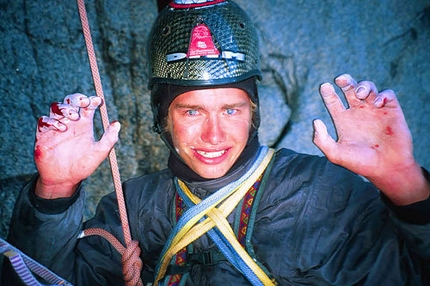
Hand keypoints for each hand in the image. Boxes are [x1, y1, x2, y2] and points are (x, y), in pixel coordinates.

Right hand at [34, 93, 119, 198]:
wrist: (65, 179)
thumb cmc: (83, 165)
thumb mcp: (100, 152)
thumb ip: (109, 138)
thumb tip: (117, 123)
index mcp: (84, 123)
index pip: (88, 105)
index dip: (92, 100)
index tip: (98, 101)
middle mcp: (70, 122)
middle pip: (71, 101)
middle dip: (77, 98)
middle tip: (84, 102)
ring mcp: (56, 127)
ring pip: (56, 107)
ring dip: (65, 107)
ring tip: (74, 116)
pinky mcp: (43, 134)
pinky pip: (44, 120)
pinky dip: (52, 120)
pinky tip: (62, 128)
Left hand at [313, 74, 428, 204]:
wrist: (387, 169)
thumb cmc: (360, 164)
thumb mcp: (335, 154)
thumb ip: (321, 140)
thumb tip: (316, 121)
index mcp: (343, 120)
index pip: (333, 101)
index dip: (327, 92)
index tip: (324, 86)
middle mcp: (358, 113)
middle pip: (349, 88)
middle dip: (345, 80)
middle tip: (340, 79)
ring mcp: (375, 110)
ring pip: (368, 87)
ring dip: (363, 85)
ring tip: (360, 94)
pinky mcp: (392, 111)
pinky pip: (387, 94)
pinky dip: (382, 94)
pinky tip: (377, 103)